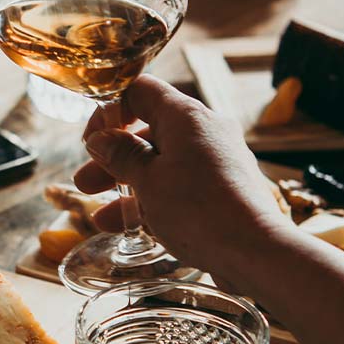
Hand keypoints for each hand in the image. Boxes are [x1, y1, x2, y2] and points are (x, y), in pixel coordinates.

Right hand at [72, 75, 293, 275]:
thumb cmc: (200, 210)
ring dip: (129, 187)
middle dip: (113, 159)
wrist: (257, 253)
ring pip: (163, 164)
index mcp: (186, 117)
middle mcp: (205, 132)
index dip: (109, 110)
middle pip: (148, 132)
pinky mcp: (224, 190)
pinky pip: (181, 187)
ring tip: (103, 218)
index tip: (92, 140)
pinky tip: (132, 228)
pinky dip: (155, 202)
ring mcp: (217, 161)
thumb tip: (101, 139)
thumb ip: (121, 155)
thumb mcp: (147, 180)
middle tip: (86, 182)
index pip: (140, 91)